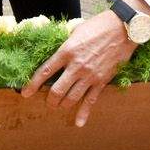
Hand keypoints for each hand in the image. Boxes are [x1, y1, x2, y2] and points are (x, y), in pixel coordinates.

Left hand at [21, 5, 140, 126]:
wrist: (123, 28)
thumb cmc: (99, 26)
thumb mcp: (76, 31)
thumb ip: (66, 46)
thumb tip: (60, 54)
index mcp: (67, 51)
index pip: (45, 71)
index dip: (32, 84)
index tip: (25, 93)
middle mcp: (76, 66)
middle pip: (56, 90)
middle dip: (49, 99)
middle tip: (47, 101)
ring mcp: (89, 75)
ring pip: (71, 98)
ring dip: (62, 105)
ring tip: (59, 105)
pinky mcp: (102, 81)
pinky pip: (90, 100)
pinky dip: (84, 113)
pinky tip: (78, 123)